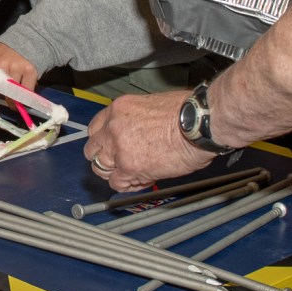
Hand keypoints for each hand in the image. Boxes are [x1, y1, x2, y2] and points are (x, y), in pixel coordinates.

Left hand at [85, 92, 214, 193]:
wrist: (198, 124)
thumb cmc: (187, 112)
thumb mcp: (152, 105)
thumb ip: (136, 120)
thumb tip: (137, 131)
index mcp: (118, 109)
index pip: (95, 129)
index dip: (103, 141)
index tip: (109, 148)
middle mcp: (113, 127)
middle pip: (93, 150)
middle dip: (105, 158)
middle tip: (120, 163)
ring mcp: (119, 148)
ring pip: (101, 168)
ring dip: (115, 173)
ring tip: (133, 173)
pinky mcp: (129, 167)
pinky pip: (117, 183)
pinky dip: (128, 185)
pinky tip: (142, 180)